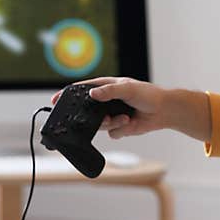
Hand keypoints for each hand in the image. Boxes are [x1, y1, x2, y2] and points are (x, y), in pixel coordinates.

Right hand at [50, 77, 210, 141]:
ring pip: (100, 124)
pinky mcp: (119, 127)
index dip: (68, 95)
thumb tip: (92, 93)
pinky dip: (120, 129)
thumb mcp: (128, 88)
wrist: (164, 111)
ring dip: (110, 123)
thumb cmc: (148, 94)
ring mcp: (112, 114)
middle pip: (88, 110)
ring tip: (123, 119)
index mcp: (107, 87)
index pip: (83, 89)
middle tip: (101, 119)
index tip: (55, 100)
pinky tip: (130, 123)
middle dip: (90, 117)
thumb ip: (109, 91)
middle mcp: (107, 101)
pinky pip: (112, 133)